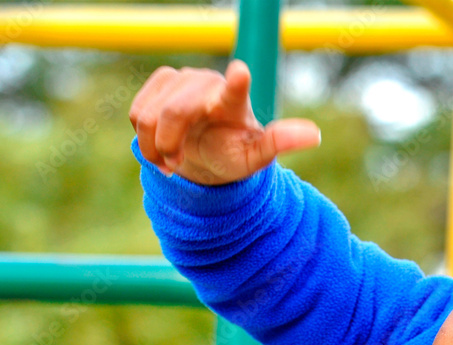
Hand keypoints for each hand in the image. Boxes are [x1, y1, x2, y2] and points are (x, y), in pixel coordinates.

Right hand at [129, 60, 320, 184]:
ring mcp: (184, 78)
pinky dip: (142, 136)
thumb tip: (315, 135)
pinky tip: (157, 145)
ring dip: (154, 145)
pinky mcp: (162, 81)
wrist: (207, 151)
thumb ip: (278, 143)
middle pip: (175, 112)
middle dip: (170, 145)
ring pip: (150, 114)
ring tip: (170, 159)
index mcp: (235, 103)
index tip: (241, 73)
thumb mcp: (255, 158)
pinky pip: (137, 112)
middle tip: (176, 164)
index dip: (237, 83)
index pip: (237, 90)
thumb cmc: (233, 154)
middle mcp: (209, 83)